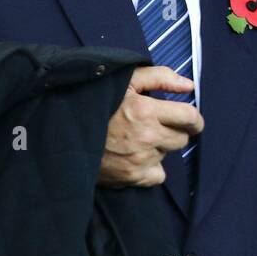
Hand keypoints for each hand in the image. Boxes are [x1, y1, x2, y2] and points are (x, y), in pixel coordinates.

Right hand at [97, 66, 203, 187]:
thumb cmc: (95, 101)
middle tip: (155, 125)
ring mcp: (139, 160)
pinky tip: (135, 156)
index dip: (193, 118)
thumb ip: (160, 78)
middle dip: (174, 131)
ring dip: (159, 147)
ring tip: (137, 138)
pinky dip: (151, 167)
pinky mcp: (131, 177)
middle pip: (182, 139)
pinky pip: (158, 175)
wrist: (62, 131)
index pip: (190, 117)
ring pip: (168, 154)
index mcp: (146, 111)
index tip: (190, 120)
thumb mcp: (126, 80)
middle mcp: (147, 137)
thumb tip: (190, 86)